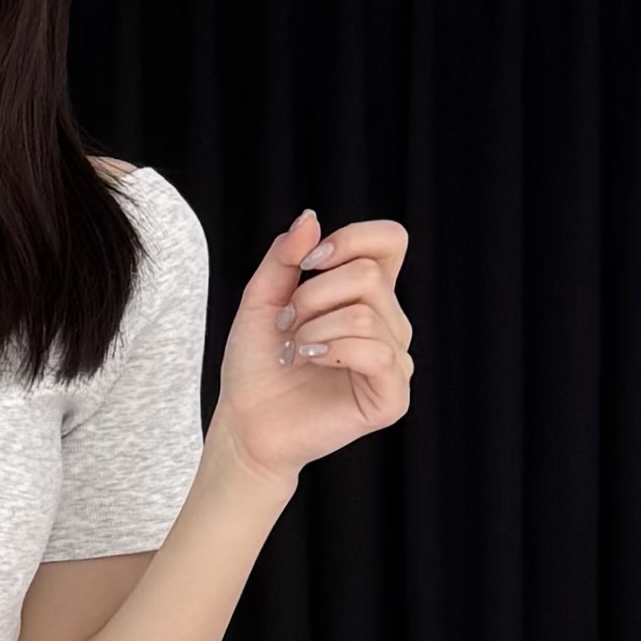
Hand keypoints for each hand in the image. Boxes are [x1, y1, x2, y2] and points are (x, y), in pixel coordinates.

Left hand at [216, 209, 413, 476]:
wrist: (246, 422)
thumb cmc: (257, 365)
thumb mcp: (261, 299)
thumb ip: (284, 257)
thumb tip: (310, 218)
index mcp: (366, 296)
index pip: (390, 241)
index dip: (350, 239)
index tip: (307, 264)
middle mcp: (388, 325)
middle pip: (369, 275)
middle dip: (313, 295)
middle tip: (287, 325)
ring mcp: (394, 362)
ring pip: (366, 314)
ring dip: (314, 329)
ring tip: (296, 350)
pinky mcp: (391, 397)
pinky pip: (377, 353)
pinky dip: (334, 350)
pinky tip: (312, 363)